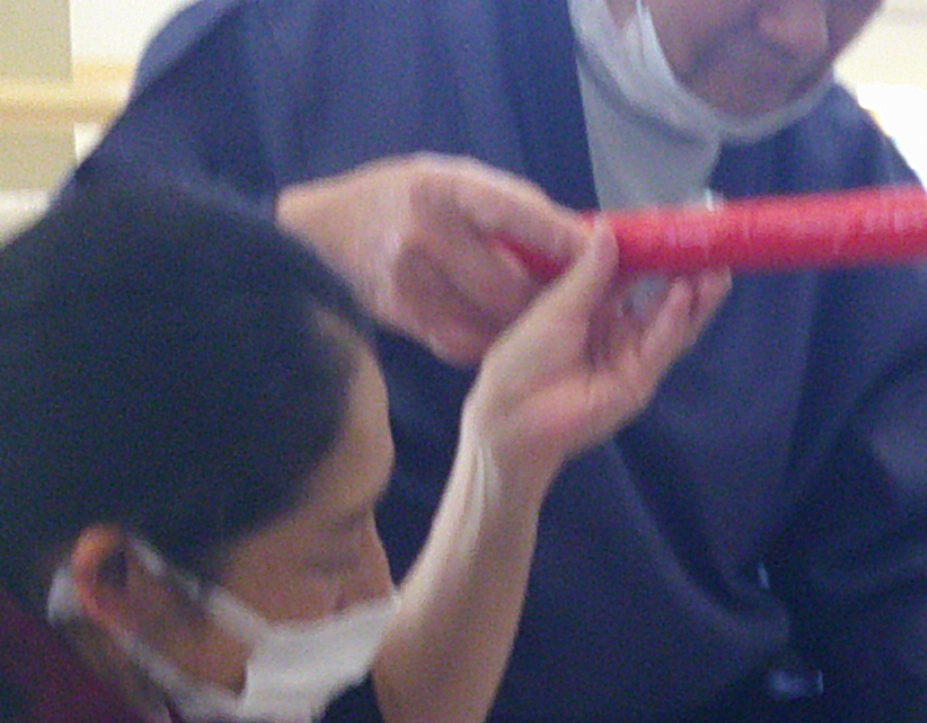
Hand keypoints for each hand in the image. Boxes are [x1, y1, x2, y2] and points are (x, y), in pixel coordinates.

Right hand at [278, 154, 576, 367]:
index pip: (516, 214)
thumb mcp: (447, 177)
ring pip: (495, 321)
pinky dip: (494, 337)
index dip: (562, 237)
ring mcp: (414, 285)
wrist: (326, 237)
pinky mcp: (409, 320)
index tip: (600, 251)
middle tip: (582, 300)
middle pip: (512, 285)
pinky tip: (504, 330)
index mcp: (441, 190)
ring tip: (548, 318)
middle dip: (551, 296)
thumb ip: (505, 204)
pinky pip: (469, 340)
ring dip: (528, 324)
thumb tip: (573, 234)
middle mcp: (426, 238)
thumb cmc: (398, 198)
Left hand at [461, 227, 724, 491]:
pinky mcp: (638, 382)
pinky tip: (685, 298)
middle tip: (716, 248)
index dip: (660, 250)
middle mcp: (621, 328)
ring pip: (672, 323)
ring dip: (695, 298)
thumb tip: (610, 231)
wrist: (513, 414)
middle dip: (692, 274)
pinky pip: (660, 348)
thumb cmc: (524, 358)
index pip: (639, 271)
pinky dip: (673, 323)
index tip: (684, 224)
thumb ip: (589, 274)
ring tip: (716, 272)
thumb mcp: (558, 305)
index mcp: (598, 304)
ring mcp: (633, 356)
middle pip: (665, 297)